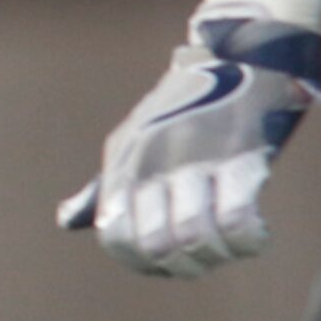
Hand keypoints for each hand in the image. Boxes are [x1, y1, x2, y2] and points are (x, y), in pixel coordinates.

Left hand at [58, 2, 320, 276]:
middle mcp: (153, 159)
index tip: (169, 261)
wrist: (235, 56)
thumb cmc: (180, 109)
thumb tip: (66, 221)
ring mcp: (193, 156)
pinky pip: (237, 220)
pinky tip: (254, 231)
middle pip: (157, 244)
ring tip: (230, 242)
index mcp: (125, 160)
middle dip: (184, 264)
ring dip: (219, 254)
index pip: (115, 234)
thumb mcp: (131, 139)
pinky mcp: (239, 154)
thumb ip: (103, 186)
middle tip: (206, 254)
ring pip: (194, 237)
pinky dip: (247, 240)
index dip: (142, 261)